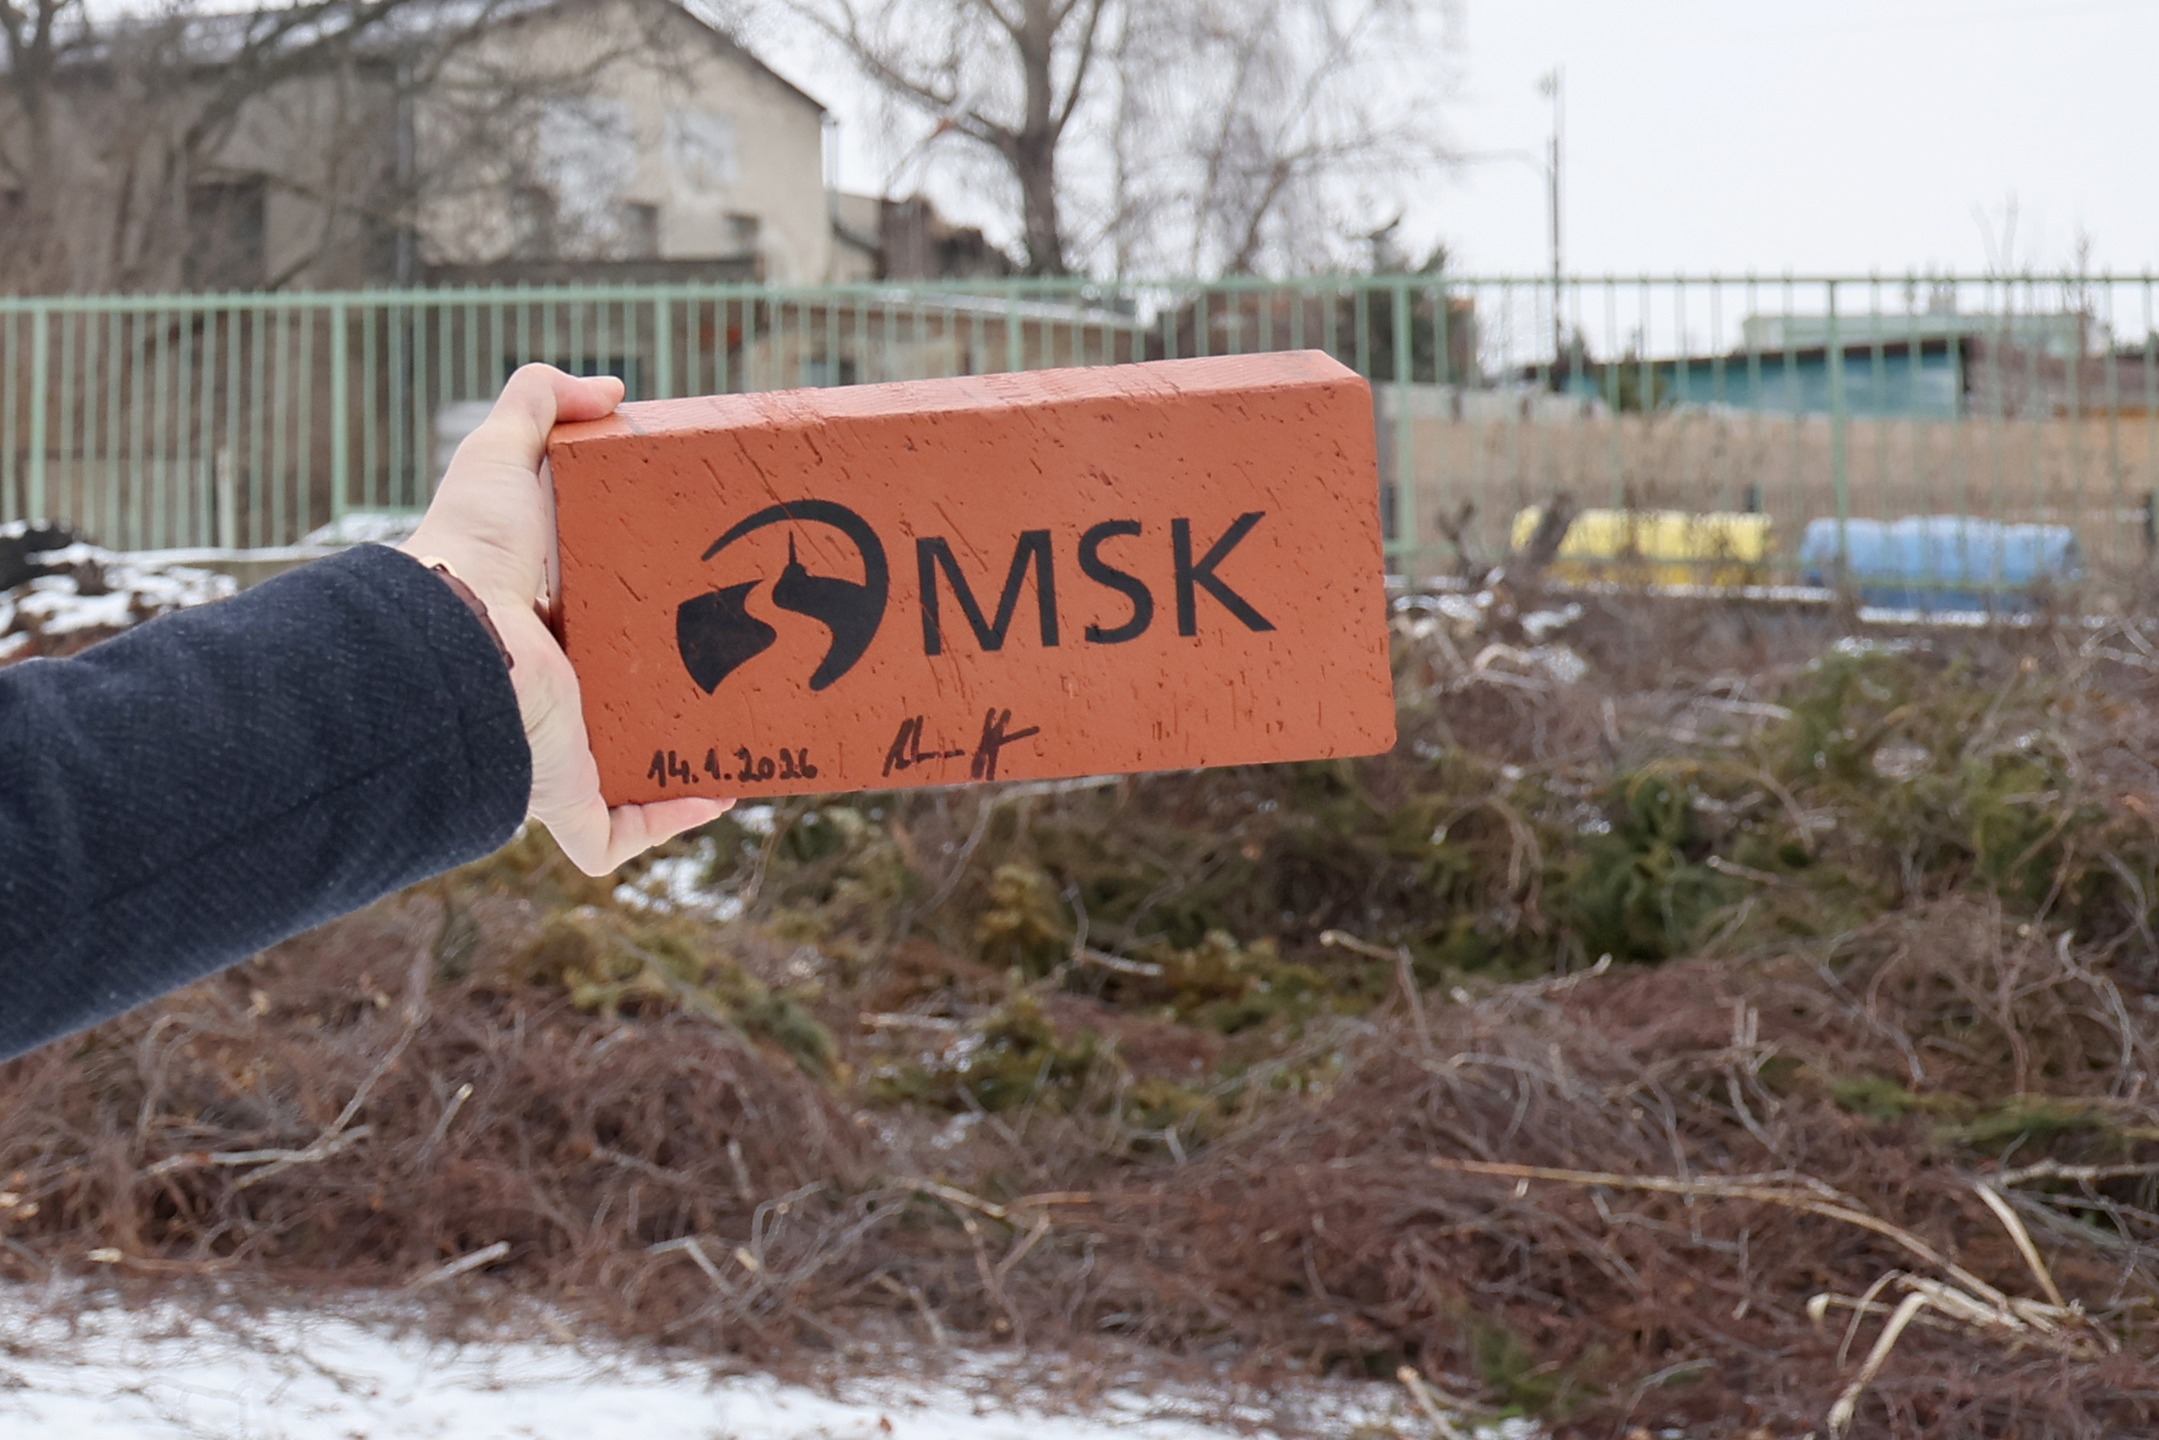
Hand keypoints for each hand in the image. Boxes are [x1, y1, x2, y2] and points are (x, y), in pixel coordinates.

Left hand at [401, 364, 732, 873]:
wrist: (457, 638)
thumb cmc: (471, 549)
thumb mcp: (503, 452)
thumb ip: (542, 401)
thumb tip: (611, 390)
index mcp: (542, 623)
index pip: (603, 623)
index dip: (655, 610)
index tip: (713, 587)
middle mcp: (549, 691)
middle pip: (625, 694)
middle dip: (684, 683)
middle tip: (752, 654)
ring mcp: (558, 749)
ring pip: (632, 764)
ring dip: (687, 752)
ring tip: (755, 718)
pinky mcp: (567, 797)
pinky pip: (619, 831)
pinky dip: (669, 818)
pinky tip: (724, 787)